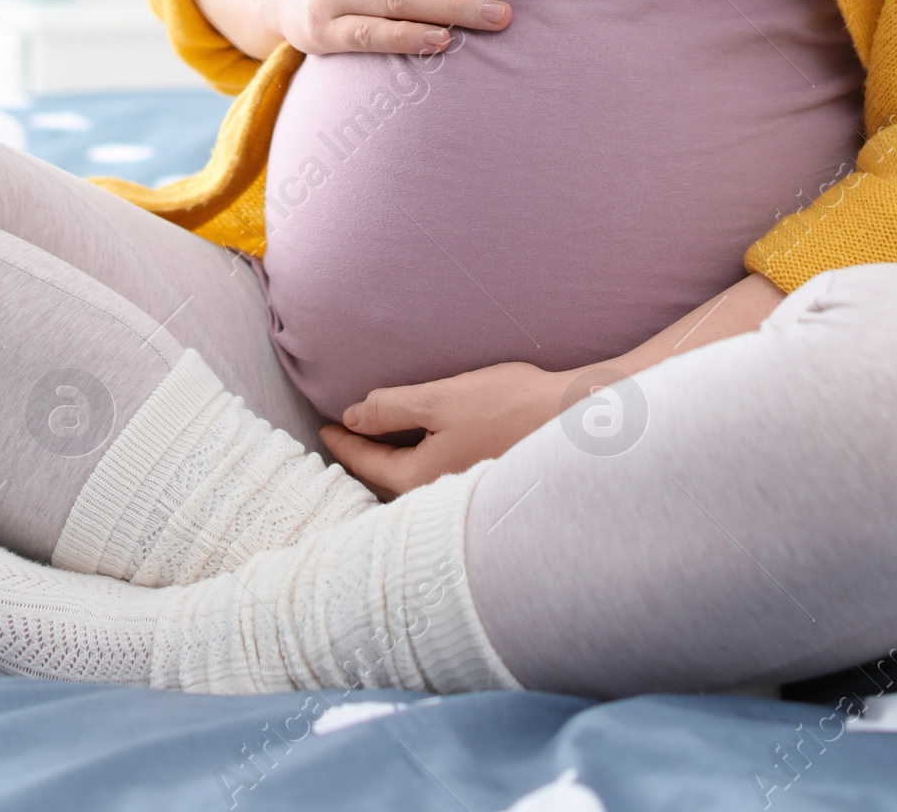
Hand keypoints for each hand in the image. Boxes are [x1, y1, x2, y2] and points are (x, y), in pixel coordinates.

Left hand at [320, 361, 567, 495]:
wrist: (574, 419)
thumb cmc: (507, 406)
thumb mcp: (440, 400)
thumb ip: (391, 409)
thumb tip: (352, 417)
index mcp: (420, 478)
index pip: (368, 462)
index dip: (342, 442)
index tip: (322, 428)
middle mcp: (440, 496)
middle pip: (389, 477)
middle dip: (364, 458)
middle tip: (341, 438)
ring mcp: (464, 491)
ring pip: (414, 478)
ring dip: (392, 459)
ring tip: (376, 441)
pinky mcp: (484, 480)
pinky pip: (438, 474)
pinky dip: (420, 459)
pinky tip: (425, 445)